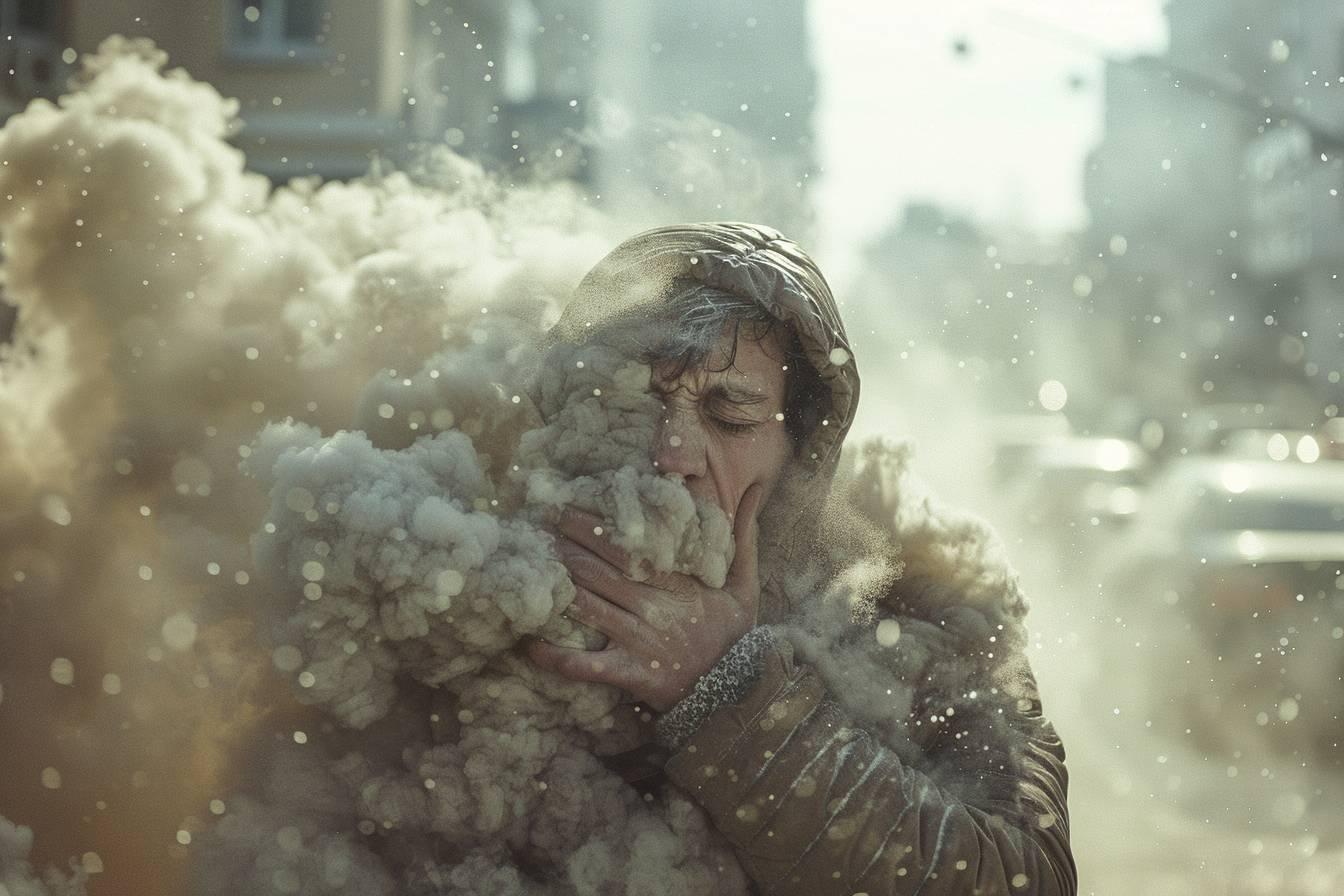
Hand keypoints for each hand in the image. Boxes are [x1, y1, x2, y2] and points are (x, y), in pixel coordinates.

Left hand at [527, 484, 764, 711]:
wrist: (738, 693)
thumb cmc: (735, 636)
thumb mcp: (747, 585)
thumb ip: (745, 539)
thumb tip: (754, 493)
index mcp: (677, 583)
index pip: (628, 546)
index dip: (593, 525)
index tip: (568, 506)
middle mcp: (653, 608)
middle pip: (598, 570)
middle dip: (565, 545)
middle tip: (538, 524)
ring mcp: (638, 641)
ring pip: (587, 606)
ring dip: (557, 585)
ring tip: (531, 565)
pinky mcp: (628, 673)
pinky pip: (585, 665)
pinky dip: (555, 656)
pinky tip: (530, 643)